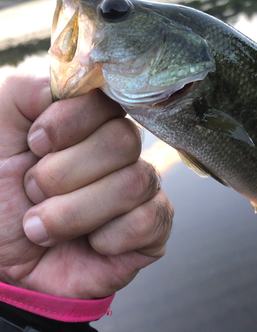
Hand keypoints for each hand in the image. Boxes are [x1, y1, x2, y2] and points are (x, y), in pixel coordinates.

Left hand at [0, 73, 173, 298]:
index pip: (107, 100)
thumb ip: (30, 90)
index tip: (34, 145)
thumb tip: (76, 86)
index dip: (67, 123)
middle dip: (63, 174)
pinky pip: (150, 221)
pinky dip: (108, 238)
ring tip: (43, 227)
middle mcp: (121, 152)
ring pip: (134, 183)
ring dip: (74, 212)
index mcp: (89, 122)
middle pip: (123, 141)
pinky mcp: (151, 230)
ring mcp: (140, 191)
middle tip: (33, 191)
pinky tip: (88, 244)